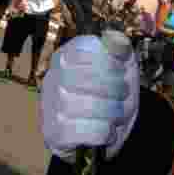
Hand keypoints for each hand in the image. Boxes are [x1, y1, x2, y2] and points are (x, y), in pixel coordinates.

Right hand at [41, 32, 139, 163]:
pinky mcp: (53, 133)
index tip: (121, 70)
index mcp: (67, 54)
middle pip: (88, 78)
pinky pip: (84, 132)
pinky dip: (103, 132)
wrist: (105, 129)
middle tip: (125, 93)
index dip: (110, 60)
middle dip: (115, 87)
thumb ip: (120, 48)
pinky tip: (107, 129)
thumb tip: (115, 41)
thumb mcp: (121, 64)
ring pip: (87, 106)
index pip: (85, 49)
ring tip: (118, 113)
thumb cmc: (111, 92)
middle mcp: (52, 77)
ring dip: (112, 111)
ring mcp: (49, 106)